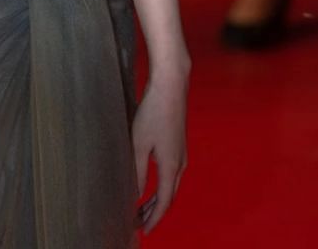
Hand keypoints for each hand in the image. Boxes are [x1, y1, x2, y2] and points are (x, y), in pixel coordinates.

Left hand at [132, 71, 187, 233]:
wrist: (172, 86)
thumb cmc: (154, 112)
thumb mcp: (138, 145)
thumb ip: (136, 173)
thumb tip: (135, 194)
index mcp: (171, 166)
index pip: (163, 202)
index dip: (153, 218)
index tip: (143, 230)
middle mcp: (180, 163)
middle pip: (169, 196)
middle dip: (154, 212)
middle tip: (138, 223)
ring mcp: (182, 153)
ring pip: (171, 185)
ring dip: (157, 199)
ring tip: (141, 209)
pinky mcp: (178, 145)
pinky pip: (172, 174)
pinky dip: (161, 186)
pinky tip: (150, 185)